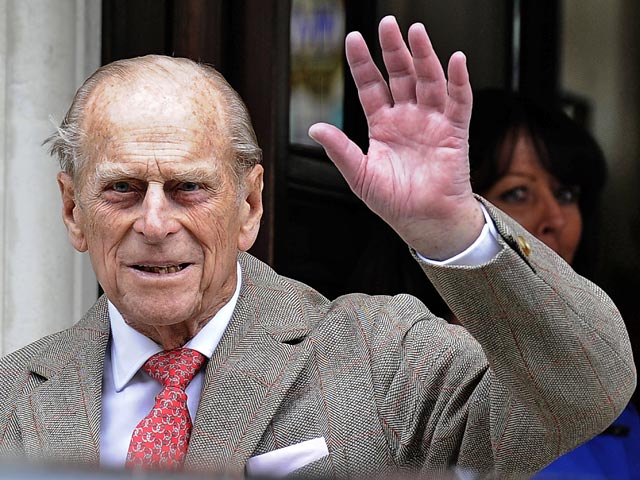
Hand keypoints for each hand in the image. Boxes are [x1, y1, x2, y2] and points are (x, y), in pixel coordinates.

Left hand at [309, 16, 483, 259]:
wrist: (424, 222)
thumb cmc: (393, 201)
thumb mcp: (359, 174)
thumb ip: (339, 149)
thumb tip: (314, 128)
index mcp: (382, 125)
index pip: (371, 86)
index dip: (362, 63)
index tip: (353, 39)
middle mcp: (407, 117)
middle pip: (400, 75)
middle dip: (393, 49)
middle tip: (387, 23)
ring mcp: (432, 121)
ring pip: (428, 81)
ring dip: (424, 56)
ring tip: (416, 32)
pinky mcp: (454, 131)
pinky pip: (459, 101)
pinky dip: (459, 81)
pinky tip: (456, 60)